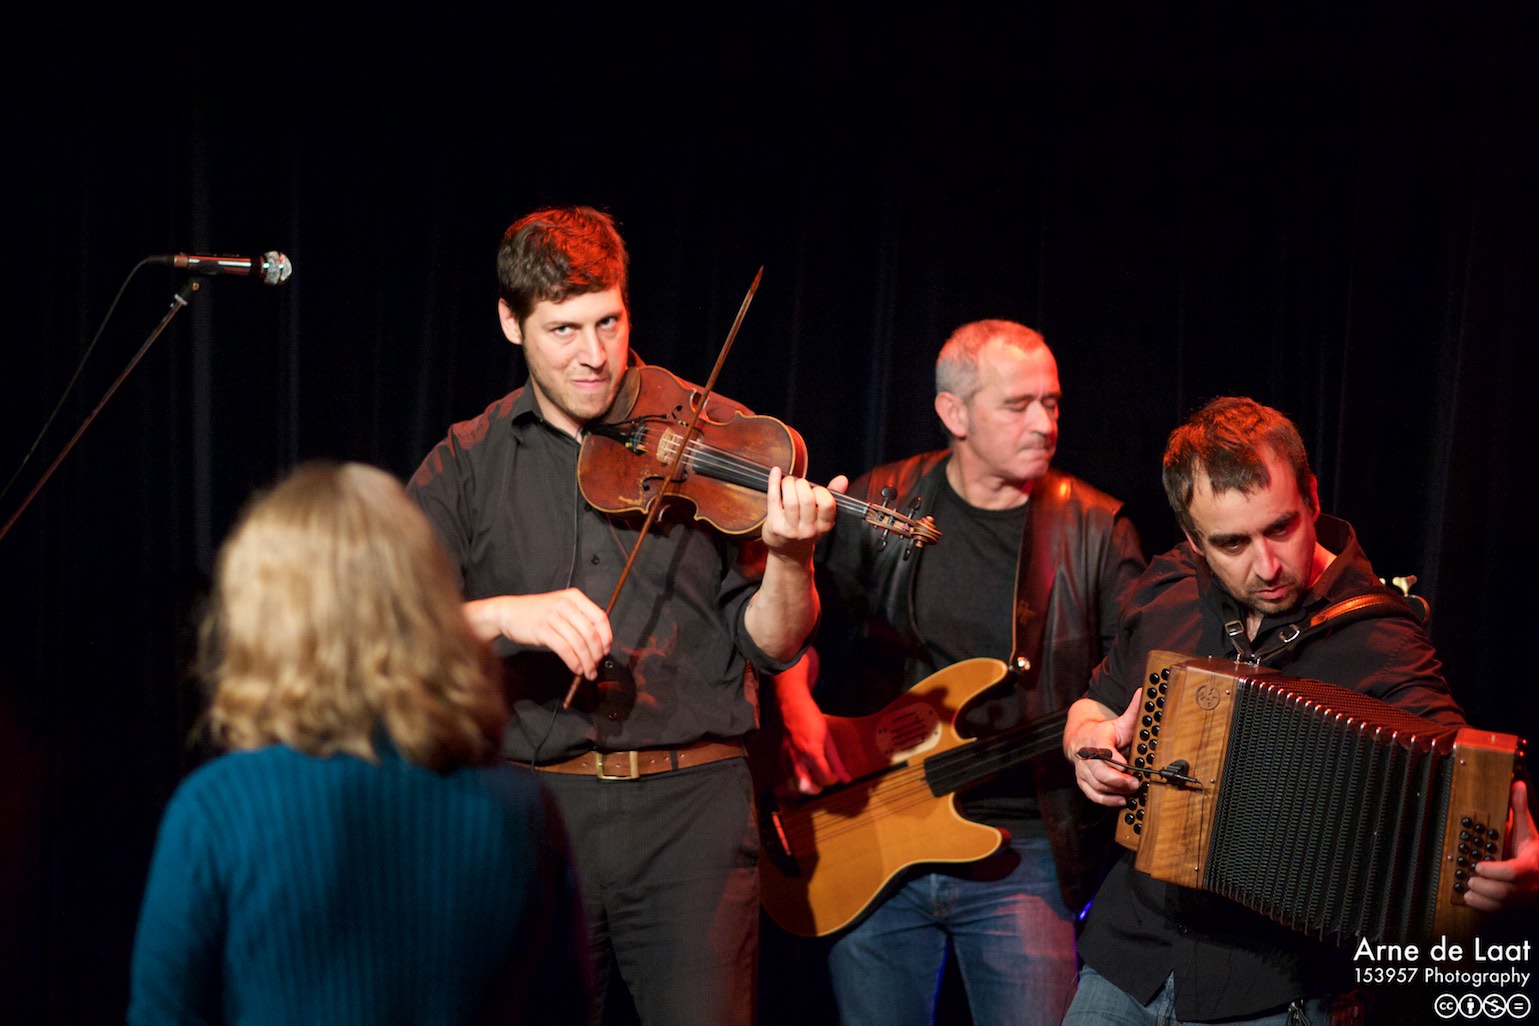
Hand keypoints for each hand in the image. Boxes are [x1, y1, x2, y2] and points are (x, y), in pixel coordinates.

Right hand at [463, 591, 612, 679]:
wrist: (508, 612)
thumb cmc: (537, 613)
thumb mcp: (561, 607)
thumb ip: (579, 619)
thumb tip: (598, 643)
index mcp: (574, 597)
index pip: (600, 617)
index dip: (606, 637)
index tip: (606, 650)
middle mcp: (566, 605)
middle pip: (591, 633)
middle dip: (597, 653)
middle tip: (596, 665)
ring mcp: (554, 617)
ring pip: (579, 643)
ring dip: (587, 662)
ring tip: (588, 671)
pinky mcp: (543, 630)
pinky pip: (565, 649)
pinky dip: (573, 662)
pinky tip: (576, 669)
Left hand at [760, 466, 846, 562]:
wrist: (788, 553)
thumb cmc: (806, 528)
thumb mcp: (822, 516)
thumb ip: (832, 495)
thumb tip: (842, 479)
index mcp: (824, 525)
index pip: (827, 504)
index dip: (821, 491)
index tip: (815, 488)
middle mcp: (808, 530)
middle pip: (807, 500)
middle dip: (803, 484)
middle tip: (799, 483)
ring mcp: (790, 530)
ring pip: (791, 500)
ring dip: (789, 483)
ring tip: (788, 482)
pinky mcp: (774, 526)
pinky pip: (773, 499)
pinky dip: (774, 482)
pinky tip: (775, 472)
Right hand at [779, 699, 849, 796]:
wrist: (793, 705)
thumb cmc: (813, 719)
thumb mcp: (828, 739)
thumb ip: (836, 761)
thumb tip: (846, 778)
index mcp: (812, 753)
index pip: (824, 778)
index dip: (832, 779)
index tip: (835, 774)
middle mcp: (798, 759)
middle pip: (807, 787)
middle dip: (817, 788)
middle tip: (824, 780)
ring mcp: (787, 758)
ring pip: (795, 784)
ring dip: (806, 784)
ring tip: (815, 778)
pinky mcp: (781, 756)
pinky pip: (788, 774)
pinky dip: (797, 777)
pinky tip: (805, 770)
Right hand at [1064, 691, 1143, 806]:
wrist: (1080, 739)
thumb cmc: (1104, 733)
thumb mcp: (1119, 722)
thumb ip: (1132, 711)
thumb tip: (1144, 693)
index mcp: (1096, 741)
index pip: (1104, 753)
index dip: (1116, 762)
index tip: (1129, 767)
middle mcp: (1087, 757)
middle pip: (1100, 773)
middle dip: (1118, 781)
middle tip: (1135, 784)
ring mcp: (1083, 771)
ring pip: (1097, 786)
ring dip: (1115, 792)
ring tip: (1131, 793)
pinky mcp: (1083, 782)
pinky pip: (1092, 795)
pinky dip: (1106, 800)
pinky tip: (1121, 801)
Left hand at [1466, 779, 1538, 911]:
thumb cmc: (1535, 853)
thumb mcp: (1530, 831)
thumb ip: (1520, 810)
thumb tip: (1517, 784)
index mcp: (1531, 866)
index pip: (1514, 872)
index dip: (1494, 871)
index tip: (1479, 865)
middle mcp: (1529, 886)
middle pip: (1506, 892)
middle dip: (1485, 886)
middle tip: (1470, 878)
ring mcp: (1522, 898)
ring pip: (1501, 905)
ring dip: (1481, 899)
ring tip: (1468, 889)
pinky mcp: (1515, 906)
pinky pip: (1499, 911)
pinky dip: (1482, 907)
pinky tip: (1470, 898)